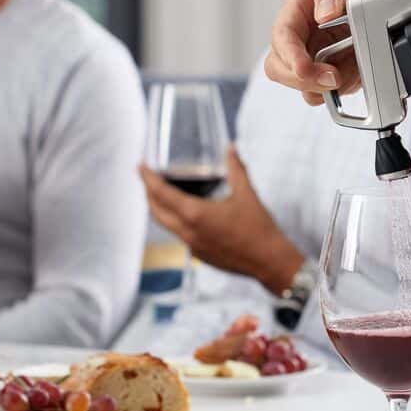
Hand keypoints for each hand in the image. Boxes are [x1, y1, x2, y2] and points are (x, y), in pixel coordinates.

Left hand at [140, 146, 303, 295]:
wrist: (270, 261)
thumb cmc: (259, 229)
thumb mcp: (247, 194)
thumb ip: (236, 169)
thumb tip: (231, 149)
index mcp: (195, 214)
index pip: (161, 194)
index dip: (147, 179)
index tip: (141, 167)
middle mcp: (188, 232)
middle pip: (156, 211)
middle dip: (148, 193)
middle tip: (148, 179)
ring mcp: (192, 246)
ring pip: (167, 225)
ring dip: (161, 209)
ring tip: (164, 194)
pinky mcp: (200, 255)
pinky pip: (181, 235)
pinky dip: (177, 222)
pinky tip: (189, 215)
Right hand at [263, 0, 410, 104]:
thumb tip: (323, 12)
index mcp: (301, 4)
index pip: (282, 36)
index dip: (290, 56)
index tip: (305, 70)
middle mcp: (307, 31)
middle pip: (282, 67)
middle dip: (303, 79)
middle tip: (333, 79)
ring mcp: (322, 53)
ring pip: (305, 84)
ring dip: (324, 89)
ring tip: (348, 75)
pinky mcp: (340, 69)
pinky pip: (332, 92)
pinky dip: (343, 90)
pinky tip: (358, 74)